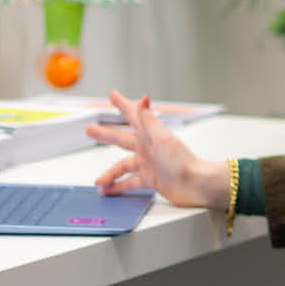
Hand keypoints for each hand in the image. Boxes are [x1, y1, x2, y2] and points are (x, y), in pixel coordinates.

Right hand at [90, 89, 228, 208]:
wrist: (195, 184)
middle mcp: (147, 148)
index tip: (113, 95)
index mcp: (149, 135)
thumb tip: (143, 99)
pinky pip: (130, 183)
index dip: (122, 105)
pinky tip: (108, 191)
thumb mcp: (162, 138)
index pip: (133, 115)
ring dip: (110, 173)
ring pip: (122, 166)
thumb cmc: (182, 161)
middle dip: (105, 134)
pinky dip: (118, 187)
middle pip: (121, 139)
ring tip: (98, 180)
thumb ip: (149, 121)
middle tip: (89, 130)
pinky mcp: (151, 179)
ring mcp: (149, 164)